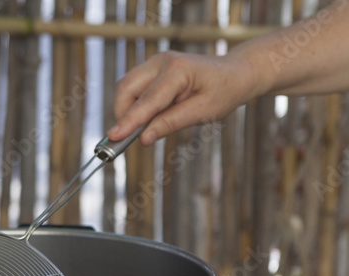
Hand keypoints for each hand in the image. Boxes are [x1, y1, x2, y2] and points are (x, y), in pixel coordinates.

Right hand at [108, 51, 261, 145]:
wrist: (235, 73)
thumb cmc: (223, 92)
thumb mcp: (202, 113)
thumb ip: (171, 123)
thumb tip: (143, 138)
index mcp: (178, 70)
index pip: (147, 100)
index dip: (129, 121)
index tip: (113, 138)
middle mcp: (162, 61)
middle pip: (126, 88)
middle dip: (122, 114)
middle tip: (124, 140)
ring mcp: (156, 62)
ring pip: (126, 87)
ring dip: (127, 110)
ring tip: (138, 130)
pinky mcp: (153, 69)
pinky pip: (135, 88)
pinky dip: (135, 105)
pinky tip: (146, 119)